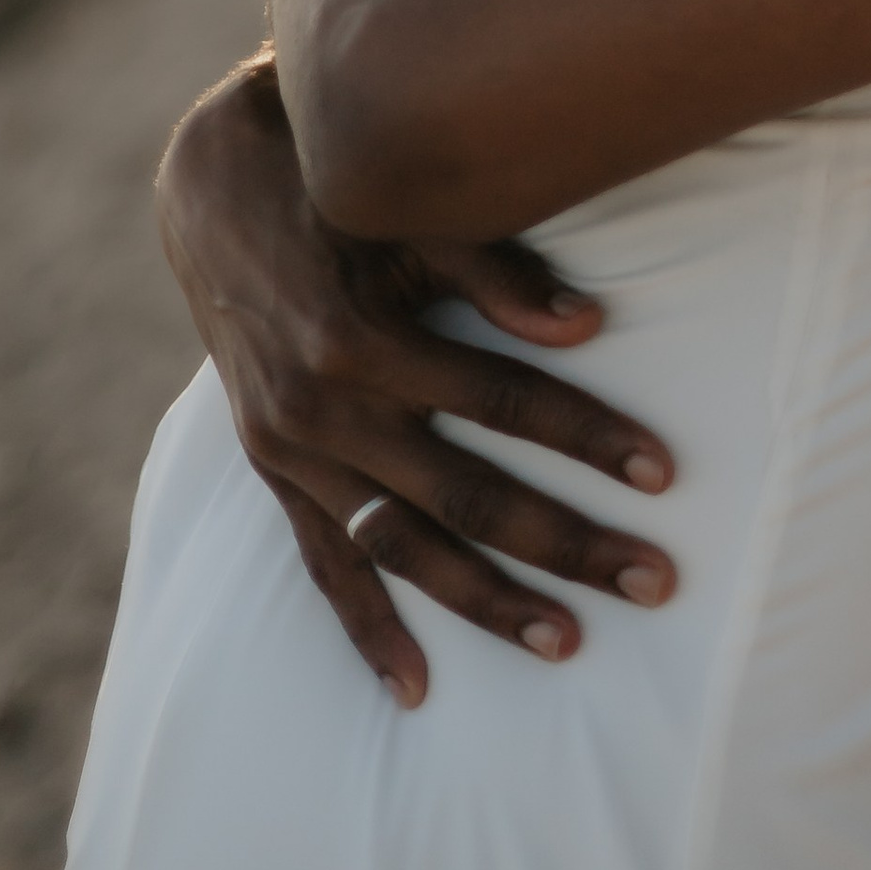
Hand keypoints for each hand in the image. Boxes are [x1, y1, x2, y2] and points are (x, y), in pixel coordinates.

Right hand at [153, 55, 676, 705]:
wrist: (210, 185)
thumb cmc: (332, 181)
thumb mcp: (407, 210)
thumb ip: (495, 272)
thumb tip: (587, 326)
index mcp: (361, 336)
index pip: (500, 401)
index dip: (584, 435)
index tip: (660, 471)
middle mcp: (324, 408)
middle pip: (466, 495)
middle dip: (565, 541)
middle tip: (653, 580)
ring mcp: (294, 450)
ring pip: (404, 548)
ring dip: (487, 599)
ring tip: (567, 641)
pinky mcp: (274, 470)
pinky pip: (324, 565)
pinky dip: (368, 628)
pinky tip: (415, 688)